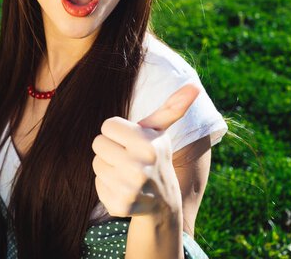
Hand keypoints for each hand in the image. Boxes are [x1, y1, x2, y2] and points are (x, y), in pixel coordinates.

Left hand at [91, 84, 199, 217]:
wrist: (162, 200)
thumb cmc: (155, 155)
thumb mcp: (160, 131)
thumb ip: (173, 106)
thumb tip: (194, 85)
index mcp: (148, 144)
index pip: (107, 125)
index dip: (117, 132)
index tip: (131, 141)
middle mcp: (139, 167)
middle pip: (98, 143)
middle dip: (111, 148)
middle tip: (127, 157)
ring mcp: (129, 188)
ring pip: (96, 163)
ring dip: (108, 166)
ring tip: (126, 172)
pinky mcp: (119, 205)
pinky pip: (97, 184)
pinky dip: (107, 185)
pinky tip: (123, 187)